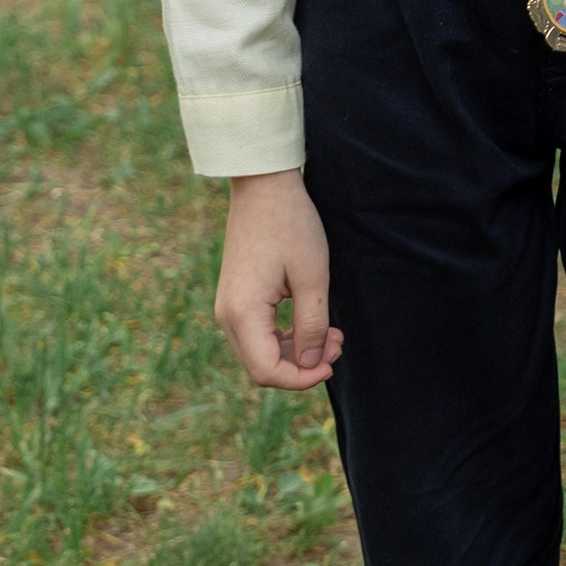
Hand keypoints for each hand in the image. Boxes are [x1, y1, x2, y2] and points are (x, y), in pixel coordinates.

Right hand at [214, 169, 343, 387]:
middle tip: (337, 344)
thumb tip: (313, 364)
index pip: (267, 371)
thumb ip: (312, 325)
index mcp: (242, 313)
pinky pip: (258, 333)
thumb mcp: (312, 276)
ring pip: (260, 352)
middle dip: (302, 366)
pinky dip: (285, 336)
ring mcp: (229, 307)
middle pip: (262, 366)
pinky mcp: (236, 298)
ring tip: (331, 334)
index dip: (301, 379)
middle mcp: (227, 316)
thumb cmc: (291, 225)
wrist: (264, 186)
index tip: (332, 365)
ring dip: (296, 352)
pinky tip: (311, 323)